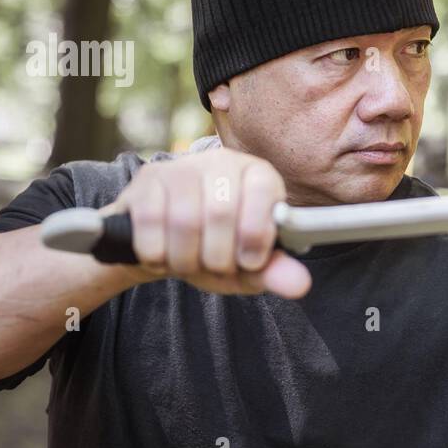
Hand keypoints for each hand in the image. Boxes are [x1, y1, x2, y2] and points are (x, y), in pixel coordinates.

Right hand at [102, 149, 310, 299]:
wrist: (164, 245)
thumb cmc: (215, 251)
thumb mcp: (248, 268)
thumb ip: (274, 273)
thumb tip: (300, 285)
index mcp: (259, 175)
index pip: (263, 194)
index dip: (255, 235)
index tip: (248, 262)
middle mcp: (222, 161)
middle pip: (221, 213)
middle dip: (217, 257)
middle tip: (214, 267)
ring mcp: (182, 167)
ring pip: (183, 220)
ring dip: (185, 259)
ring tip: (189, 263)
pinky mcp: (147, 179)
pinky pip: (149, 222)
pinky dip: (156, 253)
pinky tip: (162, 255)